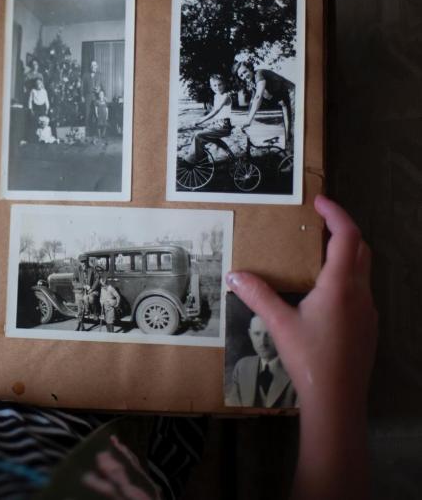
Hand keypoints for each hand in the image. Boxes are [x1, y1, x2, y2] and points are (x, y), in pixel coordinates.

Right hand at [227, 196, 375, 498]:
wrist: (337, 400)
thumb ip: (257, 296)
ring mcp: (367, 311)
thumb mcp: (278, 324)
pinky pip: (360, 290)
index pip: (346, 237)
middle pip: (361, 249)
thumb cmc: (310, 359)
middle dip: (342, 231)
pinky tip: (321, 294)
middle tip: (317, 225)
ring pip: (363, 270)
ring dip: (345, 255)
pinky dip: (345, 278)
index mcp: (340, 286)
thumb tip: (234, 275)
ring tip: (316, 255)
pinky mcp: (367, 327)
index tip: (320, 202)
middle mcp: (360, 293)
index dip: (336, 214)